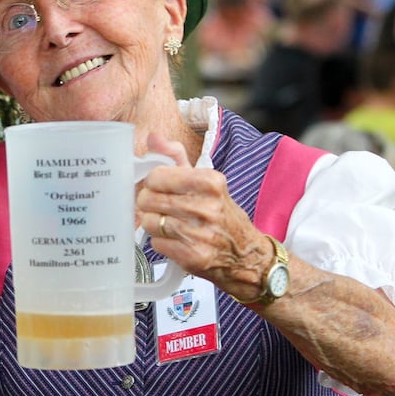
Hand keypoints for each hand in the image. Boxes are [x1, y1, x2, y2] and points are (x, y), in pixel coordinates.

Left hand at [136, 132, 268, 299]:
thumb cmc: (222, 214)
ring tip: (170, 224)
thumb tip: (152, 138)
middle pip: (149, 199)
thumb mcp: (206, 181)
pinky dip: (161, 242)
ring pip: (150, 222)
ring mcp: (200, 233)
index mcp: (210, 181)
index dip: (153, 183)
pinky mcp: (193, 256)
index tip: (159, 188)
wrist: (245, 253)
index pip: (157, 176)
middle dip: (149, 204)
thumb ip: (176, 157)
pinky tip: (176, 240)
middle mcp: (207, 206)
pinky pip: (156, 244)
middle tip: (161, 208)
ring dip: (155, 224)